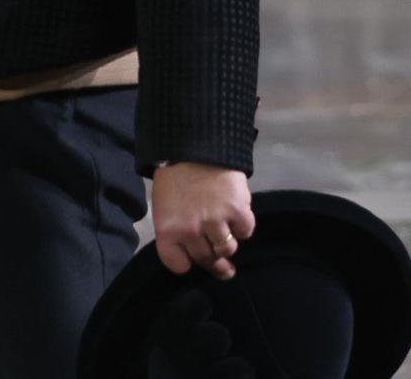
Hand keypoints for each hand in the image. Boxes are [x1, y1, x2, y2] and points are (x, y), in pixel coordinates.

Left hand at [151, 162, 253, 280]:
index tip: (192, 260)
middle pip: (206, 259)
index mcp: (168, 230)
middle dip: (214, 262)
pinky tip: (237, 215)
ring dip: (228, 243)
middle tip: (222, 263)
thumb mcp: (165, 206)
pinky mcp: (238, 211)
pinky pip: (246, 232)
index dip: (186, 263)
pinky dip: (243, 226)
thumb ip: (176, 230)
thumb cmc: (174, 177)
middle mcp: (191, 231)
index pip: (176, 264)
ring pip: (227, 249)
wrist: (194, 145)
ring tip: (226, 232)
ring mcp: (216, 222)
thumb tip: (193, 253)